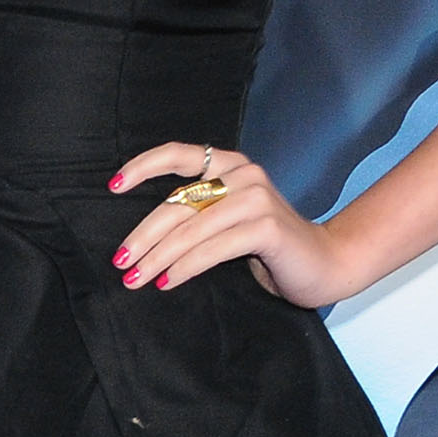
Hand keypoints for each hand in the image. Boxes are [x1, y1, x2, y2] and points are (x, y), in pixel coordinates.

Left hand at [109, 143, 365, 310]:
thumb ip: (197, 213)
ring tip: (135, 279)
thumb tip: (142, 237)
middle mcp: (242, 174)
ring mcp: (255, 197)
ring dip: (157, 257)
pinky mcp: (266, 226)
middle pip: (177, 202)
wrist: (324, 263)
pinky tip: (167, 282)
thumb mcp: (227, 222)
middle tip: (120, 261)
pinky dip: (185, 267)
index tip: (113, 186)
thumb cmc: (268, 247)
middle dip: (142, 236)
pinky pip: (212, 248)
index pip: (178, 155)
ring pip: (190, 228)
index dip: (142, 166)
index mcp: (229, 165)